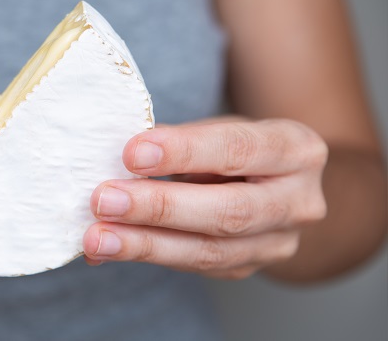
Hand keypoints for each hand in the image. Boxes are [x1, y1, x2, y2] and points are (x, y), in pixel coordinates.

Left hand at [83, 118, 327, 278]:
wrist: (272, 185)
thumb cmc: (235, 147)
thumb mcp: (216, 128)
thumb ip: (175, 139)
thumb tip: (111, 151)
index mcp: (296, 150)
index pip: (238, 150)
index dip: (183, 152)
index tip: (132, 152)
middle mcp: (297, 202)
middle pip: (228, 211)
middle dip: (160, 207)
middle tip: (105, 200)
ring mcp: (276, 243)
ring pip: (209, 251)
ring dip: (144, 244)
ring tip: (97, 237)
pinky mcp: (246, 268)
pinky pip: (191, 266)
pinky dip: (143, 255)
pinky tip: (106, 250)